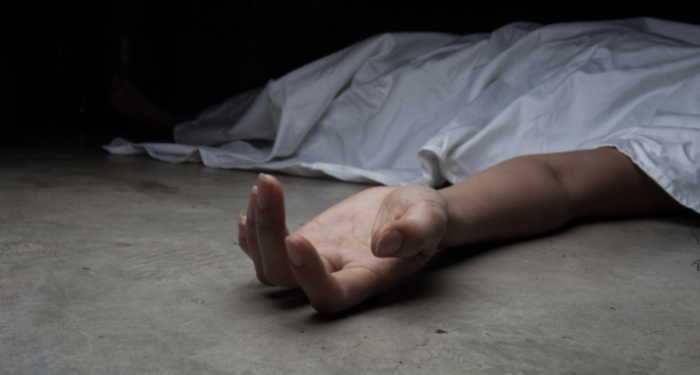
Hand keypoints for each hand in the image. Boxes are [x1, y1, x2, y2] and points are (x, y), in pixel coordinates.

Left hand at [238, 174, 447, 312]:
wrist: (408, 211)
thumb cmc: (423, 217)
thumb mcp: (430, 218)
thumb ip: (415, 232)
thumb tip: (385, 244)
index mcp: (368, 279)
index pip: (330, 295)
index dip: (308, 276)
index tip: (298, 238)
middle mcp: (335, 277)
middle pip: (284, 278)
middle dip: (267, 237)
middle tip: (268, 189)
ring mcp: (315, 261)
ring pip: (269, 265)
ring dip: (257, 228)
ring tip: (264, 186)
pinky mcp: (305, 242)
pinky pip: (266, 248)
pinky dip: (252, 229)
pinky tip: (255, 200)